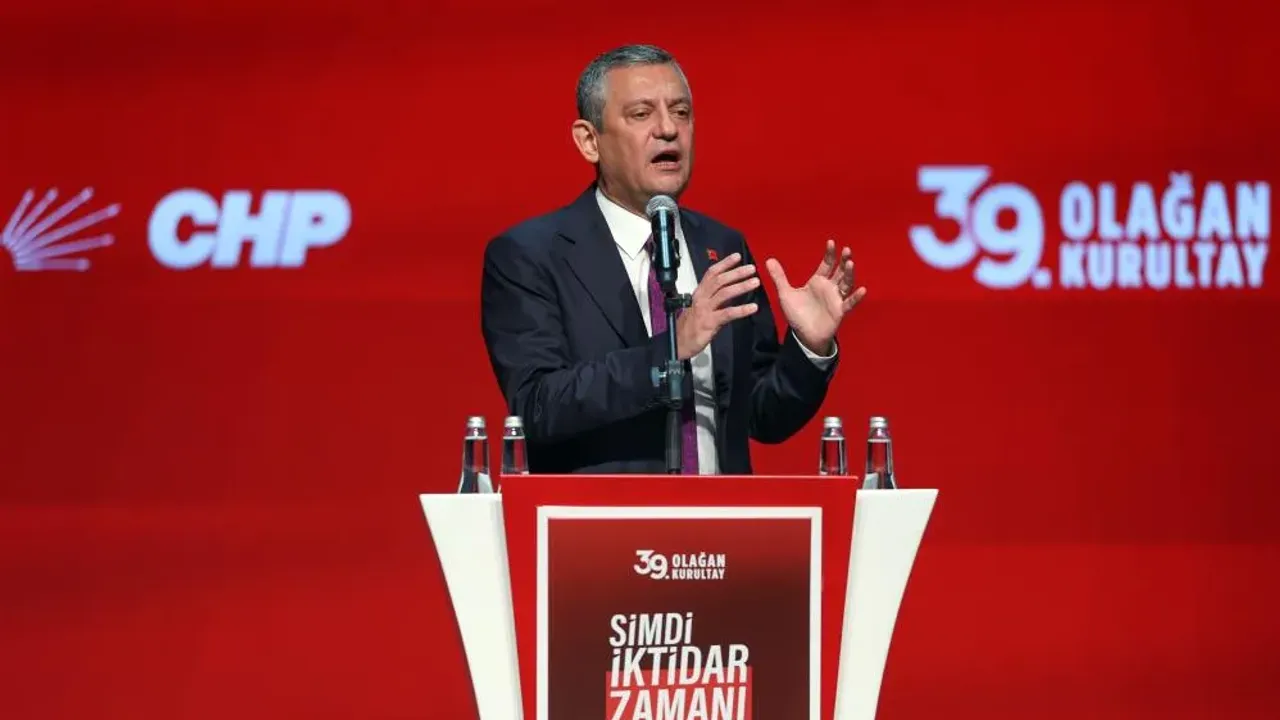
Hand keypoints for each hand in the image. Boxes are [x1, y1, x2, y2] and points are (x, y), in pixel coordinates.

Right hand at [674, 252, 759, 359]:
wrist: (678, 343)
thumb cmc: (689, 326)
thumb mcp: (700, 307)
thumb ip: (714, 298)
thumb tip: (730, 288)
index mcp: (700, 293)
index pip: (712, 273)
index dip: (724, 263)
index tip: (737, 256)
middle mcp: (701, 298)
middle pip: (719, 281)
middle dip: (736, 273)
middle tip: (752, 268)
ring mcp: (705, 310)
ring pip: (724, 294)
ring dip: (741, 286)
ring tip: (755, 282)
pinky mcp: (709, 323)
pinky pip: (727, 314)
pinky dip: (741, 310)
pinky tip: (752, 308)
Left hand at [764, 239, 865, 354]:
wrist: (803, 334)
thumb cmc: (797, 314)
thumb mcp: (785, 294)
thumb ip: (779, 277)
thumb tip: (768, 260)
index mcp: (817, 281)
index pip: (826, 264)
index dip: (829, 254)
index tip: (831, 242)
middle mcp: (829, 288)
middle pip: (839, 271)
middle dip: (843, 260)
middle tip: (846, 250)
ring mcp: (836, 299)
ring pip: (846, 283)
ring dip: (849, 274)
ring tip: (851, 264)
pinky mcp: (839, 311)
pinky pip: (849, 303)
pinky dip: (856, 297)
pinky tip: (862, 290)